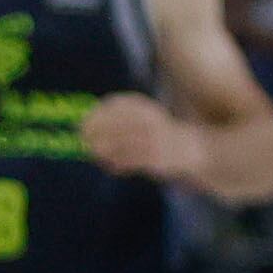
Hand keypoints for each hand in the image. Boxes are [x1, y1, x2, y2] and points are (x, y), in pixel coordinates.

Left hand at [81, 92, 201, 182]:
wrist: (190, 150)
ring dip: (103, 150)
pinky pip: (130, 161)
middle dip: (94, 132)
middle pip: (114, 125)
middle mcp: (148, 121)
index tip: (82, 122)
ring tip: (93, 155)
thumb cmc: (157, 134)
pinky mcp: (155, 158)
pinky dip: (117, 164)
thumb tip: (84, 125)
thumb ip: (118, 120)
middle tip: (82, 139)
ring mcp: (152, 140)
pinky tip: (110, 167)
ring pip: (120, 144)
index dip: (96, 114)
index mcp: (145, 108)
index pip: (115, 105)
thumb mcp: (142, 118)